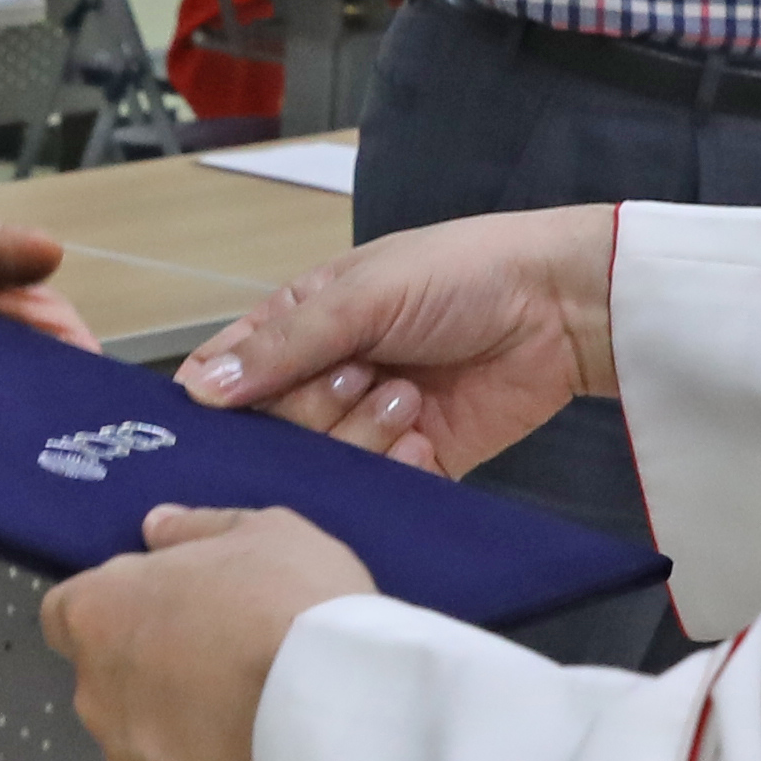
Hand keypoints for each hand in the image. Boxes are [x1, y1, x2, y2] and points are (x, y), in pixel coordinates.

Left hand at [40, 506, 377, 760]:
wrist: (339, 711)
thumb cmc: (291, 602)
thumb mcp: (262, 531)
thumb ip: (196, 528)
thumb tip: (156, 528)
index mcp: (100, 613)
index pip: (65, 613)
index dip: (112, 610)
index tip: (162, 610)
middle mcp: (95, 692)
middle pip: (105, 676)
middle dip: (146, 668)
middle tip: (219, 659)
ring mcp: (129, 760)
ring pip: (137, 737)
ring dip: (171, 725)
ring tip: (244, 716)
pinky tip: (254, 759)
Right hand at [172, 205, 606, 474]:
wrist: (560, 308)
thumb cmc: (463, 272)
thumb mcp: (364, 294)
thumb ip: (283, 345)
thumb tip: (200, 388)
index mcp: (301, 323)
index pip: (229, 373)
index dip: (219, 398)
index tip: (218, 418)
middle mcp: (326, 377)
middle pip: (272, 428)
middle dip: (309, 409)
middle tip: (358, 374)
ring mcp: (367, 423)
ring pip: (321, 462)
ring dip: (358, 432)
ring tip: (404, 394)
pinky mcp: (413, 463)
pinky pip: (375, 487)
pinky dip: (391, 467)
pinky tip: (420, 433)